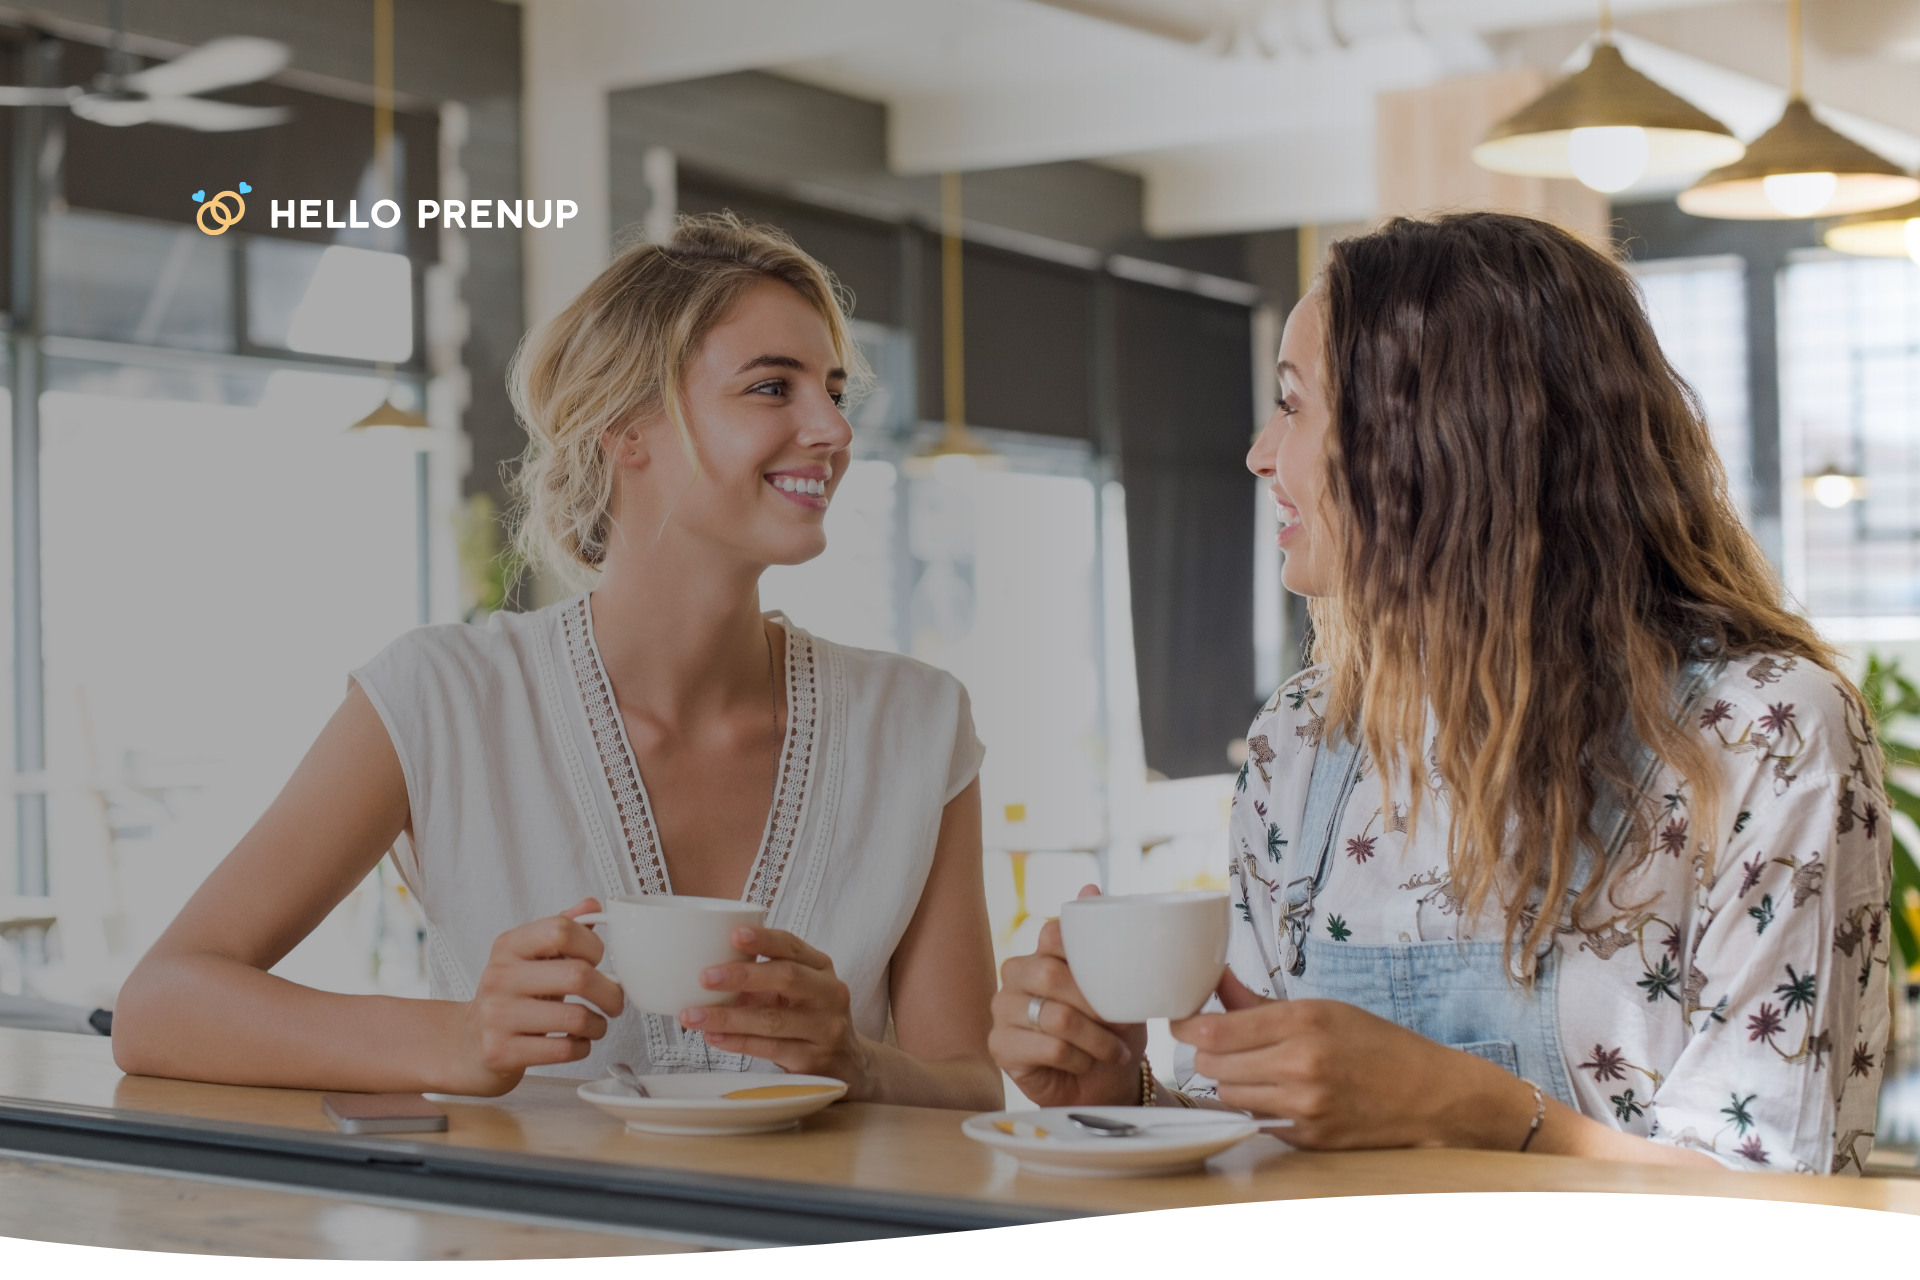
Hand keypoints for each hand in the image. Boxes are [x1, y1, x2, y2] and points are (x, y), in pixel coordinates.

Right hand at [450, 898, 625, 1095]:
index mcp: (509, 945)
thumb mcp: (531, 957)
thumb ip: (561, 929)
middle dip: (610, 992)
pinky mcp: (501, 1051)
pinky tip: (576, 1042)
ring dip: (599, 1025)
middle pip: (577, 975)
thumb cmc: (512, 997)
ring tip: (595, 1025)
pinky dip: (582, 1047)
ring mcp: (497, 1015)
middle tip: (615, 1001)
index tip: (599, 961)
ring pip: (575, 1017)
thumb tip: (591, 905)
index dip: (593, 945)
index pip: (562, 929)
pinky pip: (563, 1050)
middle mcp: (500, 976)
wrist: (469, 1045)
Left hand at [680, 927, 874, 1095]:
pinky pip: (769, 1049)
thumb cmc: (809, 1017)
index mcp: (821, 968)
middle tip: (705, 977)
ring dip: (728, 1017)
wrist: (848, 1063)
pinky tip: (713, 1036)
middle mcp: (830, 995)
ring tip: (693, 1015)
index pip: (793, 947)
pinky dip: (737, 1042)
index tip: (733, 935)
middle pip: (787, 978)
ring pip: (772, 1020)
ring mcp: (825, 1029)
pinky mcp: (813, 1061)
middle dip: (742, 976)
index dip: (763, 939)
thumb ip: (765, 975)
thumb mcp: (799, 989)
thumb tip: (707, 965)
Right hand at [987, 884, 1142, 1107]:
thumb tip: (1089, 886)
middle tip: (1121, 1024)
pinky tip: (1085, 1063)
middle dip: (1095, 1004)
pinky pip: (1048, 1047)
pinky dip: (1078, 1059)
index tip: (1115, 982)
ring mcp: (1002, 1010)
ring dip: (1095, 1039)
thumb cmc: (1111, 1029)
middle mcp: (1015, 975)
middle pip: (1050, 974)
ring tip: (1114, 1051)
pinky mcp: (1000, 1046)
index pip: (1052, 934)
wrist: (1107, 1081)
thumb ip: (1102, 938)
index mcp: (1040, 952)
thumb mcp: (1117, 983)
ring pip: (1054, 1016)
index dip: (1085, 957)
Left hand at [1170, 969, 1536, 1149]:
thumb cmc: (1378, 1045)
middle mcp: (1300, 1064)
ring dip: (1229, 1082)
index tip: (1182, 1020)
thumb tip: (1214, 981)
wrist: (1432, 1096)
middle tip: (1220, 1045)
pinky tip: (1277, 1093)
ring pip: (1228, 1096)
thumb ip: (1259, 1002)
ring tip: (1253, 1069)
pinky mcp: (1307, 1137)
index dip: (1187, 1025)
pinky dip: (1256, 1107)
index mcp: (1303, 1021)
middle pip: (1212, 1066)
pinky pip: (1256, 1120)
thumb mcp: (1323, 1009)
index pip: (1215, 1031)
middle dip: (1208, 1055)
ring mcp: (1304, 1106)